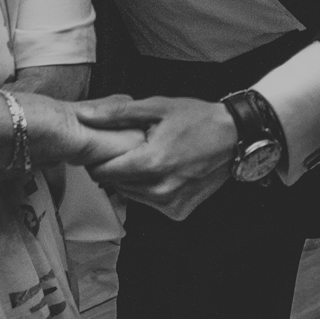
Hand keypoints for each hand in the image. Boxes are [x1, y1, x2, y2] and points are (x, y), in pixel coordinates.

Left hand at [74, 96, 236, 220]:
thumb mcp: (157, 107)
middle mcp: (161, 189)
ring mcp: (171, 203)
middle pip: (117, 184)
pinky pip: (150, 202)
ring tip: (149, 157)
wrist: (233, 136)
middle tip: (132, 149)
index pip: (104, 172)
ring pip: (132, 195)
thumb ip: (118, 114)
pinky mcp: (179, 211)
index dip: (98, 160)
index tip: (103, 149)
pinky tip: (162, 171)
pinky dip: (150, 189)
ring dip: (133, 179)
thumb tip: (86, 116)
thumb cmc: (198, 119)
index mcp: (152, 162)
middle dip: (118, 167)